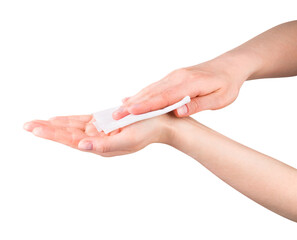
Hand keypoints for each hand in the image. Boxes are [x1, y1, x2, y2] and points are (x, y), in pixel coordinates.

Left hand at [23, 114, 171, 156]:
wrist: (161, 123)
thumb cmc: (148, 131)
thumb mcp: (128, 139)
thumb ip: (105, 145)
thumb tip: (81, 146)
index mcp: (102, 147)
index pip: (72, 141)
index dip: (53, 134)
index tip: (35, 129)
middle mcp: (98, 139)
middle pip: (68, 134)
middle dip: (47, 130)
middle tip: (27, 125)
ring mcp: (100, 131)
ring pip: (72, 127)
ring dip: (54, 125)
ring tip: (35, 124)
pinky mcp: (104, 122)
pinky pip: (82, 120)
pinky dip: (68, 120)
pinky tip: (57, 120)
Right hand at [112, 55, 249, 119]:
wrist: (230, 65)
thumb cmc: (227, 84)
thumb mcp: (220, 99)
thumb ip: (198, 105)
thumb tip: (178, 111)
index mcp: (190, 83)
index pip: (163, 97)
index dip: (146, 106)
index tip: (129, 112)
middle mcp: (178, 77)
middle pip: (151, 93)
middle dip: (132, 105)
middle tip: (115, 115)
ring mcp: (174, 76)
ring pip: (150, 89)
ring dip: (134, 100)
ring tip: (118, 110)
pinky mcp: (173, 78)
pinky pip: (154, 87)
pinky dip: (142, 95)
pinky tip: (131, 99)